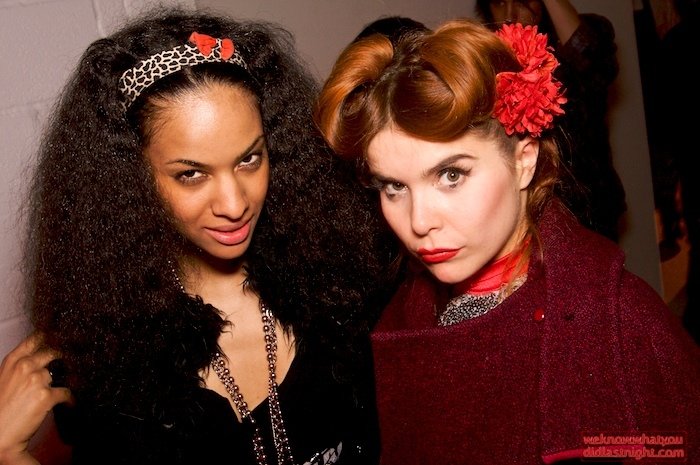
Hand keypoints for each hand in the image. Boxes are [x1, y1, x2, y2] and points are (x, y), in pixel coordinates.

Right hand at [0, 334, 71, 464]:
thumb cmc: (1, 409)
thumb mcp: (6, 378)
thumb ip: (22, 365)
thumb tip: (45, 357)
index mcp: (12, 361)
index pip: (36, 338)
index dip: (52, 336)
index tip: (63, 338)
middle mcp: (24, 366)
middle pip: (54, 351)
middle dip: (64, 357)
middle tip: (71, 364)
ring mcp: (36, 380)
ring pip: (63, 372)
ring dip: (68, 380)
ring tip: (68, 387)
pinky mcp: (46, 396)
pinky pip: (67, 392)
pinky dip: (70, 399)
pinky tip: (69, 404)